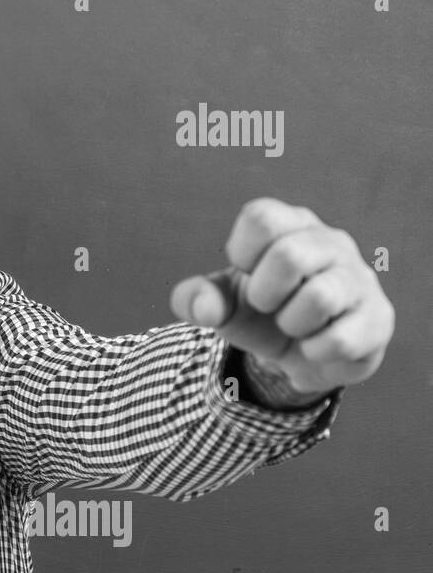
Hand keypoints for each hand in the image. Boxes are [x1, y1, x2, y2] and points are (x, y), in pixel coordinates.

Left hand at [168, 198, 393, 395]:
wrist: (299, 353)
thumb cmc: (260, 313)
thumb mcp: (221, 303)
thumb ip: (195, 298)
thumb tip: (203, 309)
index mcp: (290, 225)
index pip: (261, 218)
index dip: (242, 253)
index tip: (247, 273)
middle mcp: (331, 243)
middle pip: (289, 255)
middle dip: (264, 294)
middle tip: (268, 306)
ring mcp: (359, 279)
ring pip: (320, 297)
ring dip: (291, 324)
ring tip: (293, 326)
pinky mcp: (377, 318)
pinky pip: (341, 339)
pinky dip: (314, 352)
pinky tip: (315, 346)